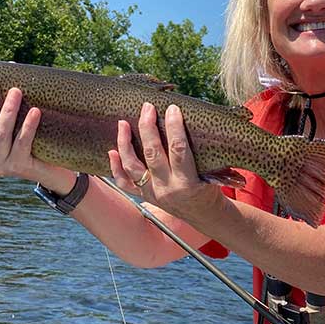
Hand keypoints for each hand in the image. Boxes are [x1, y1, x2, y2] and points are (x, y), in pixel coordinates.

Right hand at [0, 82, 75, 194]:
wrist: (51, 169)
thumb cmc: (26, 141)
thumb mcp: (8, 125)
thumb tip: (10, 67)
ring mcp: (0, 165)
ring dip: (7, 111)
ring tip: (16, 92)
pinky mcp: (20, 167)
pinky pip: (22, 142)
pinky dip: (27, 126)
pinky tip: (35, 112)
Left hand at [108, 102, 219, 220]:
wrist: (204, 215)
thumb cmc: (209, 189)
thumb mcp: (212, 173)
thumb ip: (198, 152)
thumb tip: (185, 120)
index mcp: (187, 183)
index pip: (179, 149)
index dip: (175, 127)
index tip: (173, 109)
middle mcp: (167, 189)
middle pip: (152, 154)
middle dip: (148, 128)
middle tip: (147, 108)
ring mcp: (152, 193)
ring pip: (132, 167)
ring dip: (125, 144)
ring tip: (122, 123)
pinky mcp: (144, 196)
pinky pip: (124, 183)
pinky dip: (116, 167)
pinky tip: (112, 151)